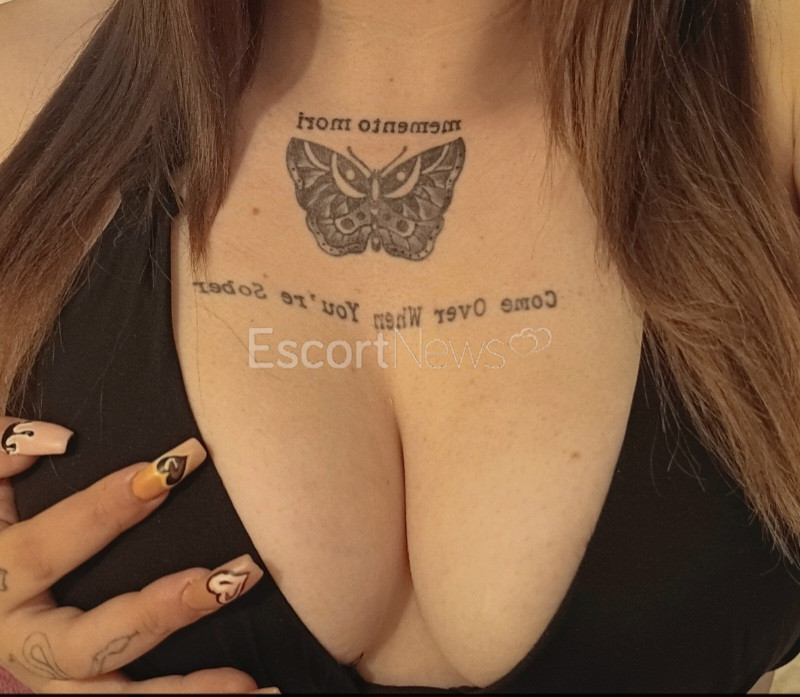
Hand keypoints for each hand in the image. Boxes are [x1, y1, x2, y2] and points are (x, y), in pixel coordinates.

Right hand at [0, 416, 275, 693]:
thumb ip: (2, 449)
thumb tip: (58, 440)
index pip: (46, 549)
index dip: (105, 508)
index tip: (170, 469)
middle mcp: (22, 645)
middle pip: (87, 646)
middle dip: (157, 614)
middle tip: (224, 582)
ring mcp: (56, 681)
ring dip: (185, 693)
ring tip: (248, 682)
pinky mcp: (85, 693)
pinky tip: (253, 694)